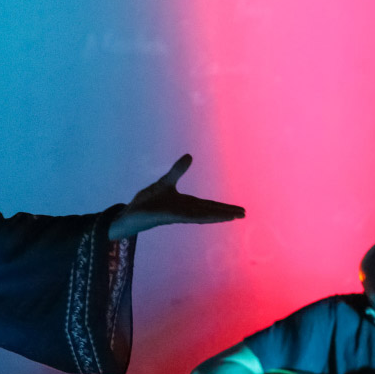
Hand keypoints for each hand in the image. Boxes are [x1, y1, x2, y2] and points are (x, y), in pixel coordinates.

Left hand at [109, 154, 244, 239]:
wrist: (130, 214)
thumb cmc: (147, 202)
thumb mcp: (165, 182)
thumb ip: (177, 171)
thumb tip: (189, 156)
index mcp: (185, 204)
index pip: (208, 206)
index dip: (223, 207)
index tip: (238, 210)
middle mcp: (185, 211)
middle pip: (210, 212)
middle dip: (226, 213)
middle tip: (244, 214)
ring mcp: (179, 215)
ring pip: (204, 216)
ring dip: (219, 216)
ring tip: (235, 217)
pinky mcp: (170, 216)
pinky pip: (191, 216)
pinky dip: (204, 216)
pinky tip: (213, 217)